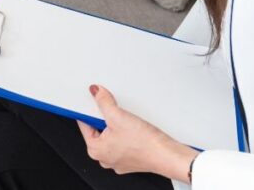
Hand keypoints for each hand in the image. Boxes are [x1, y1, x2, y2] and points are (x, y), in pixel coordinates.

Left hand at [76, 85, 198, 181]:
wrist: (168, 155)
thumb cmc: (145, 144)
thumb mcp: (118, 116)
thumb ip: (104, 101)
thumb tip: (96, 92)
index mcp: (95, 150)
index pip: (85, 123)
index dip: (89, 110)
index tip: (92, 101)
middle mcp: (104, 158)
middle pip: (98, 130)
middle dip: (106, 119)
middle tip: (116, 113)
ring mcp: (118, 160)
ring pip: (112, 136)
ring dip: (117, 126)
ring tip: (129, 123)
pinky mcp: (130, 159)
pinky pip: (123, 142)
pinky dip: (127, 135)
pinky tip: (135, 130)